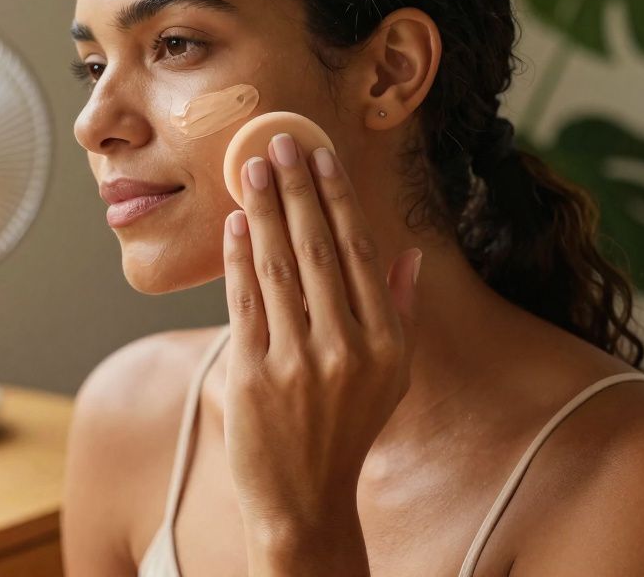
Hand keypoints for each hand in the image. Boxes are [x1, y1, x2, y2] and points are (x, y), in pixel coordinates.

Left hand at [221, 132, 422, 555]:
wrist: (304, 501)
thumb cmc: (348, 431)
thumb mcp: (392, 377)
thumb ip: (401, 312)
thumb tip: (407, 255)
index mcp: (387, 342)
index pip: (360, 252)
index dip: (337, 198)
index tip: (321, 155)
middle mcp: (347, 347)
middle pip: (317, 248)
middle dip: (296, 187)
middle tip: (277, 141)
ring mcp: (299, 361)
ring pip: (278, 266)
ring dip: (264, 210)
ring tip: (252, 168)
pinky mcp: (254, 373)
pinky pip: (244, 300)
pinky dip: (237, 257)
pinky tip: (236, 222)